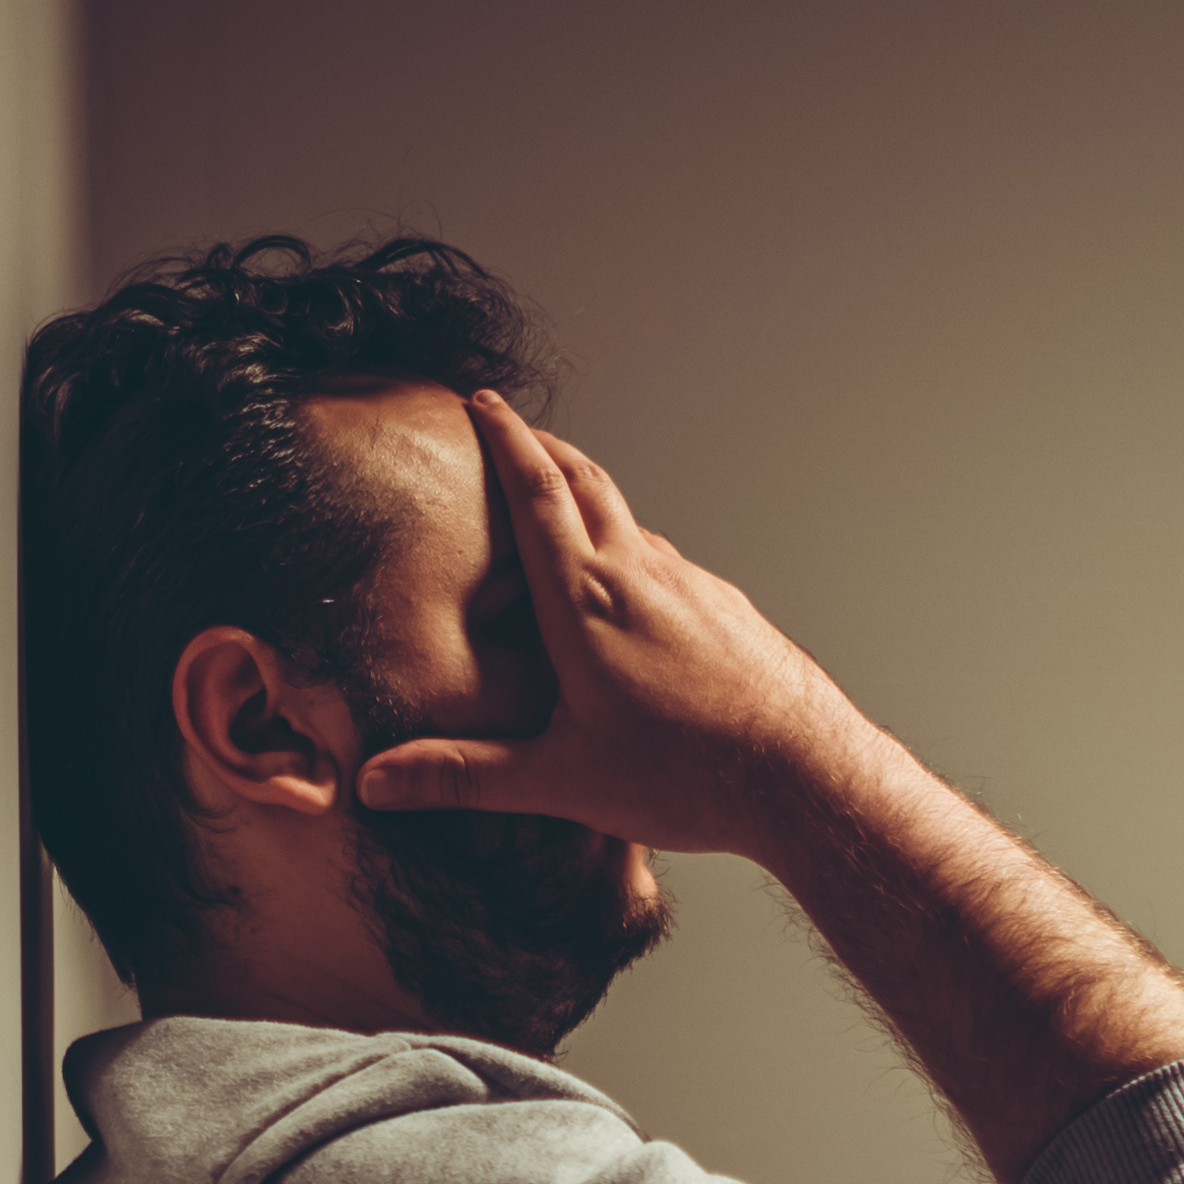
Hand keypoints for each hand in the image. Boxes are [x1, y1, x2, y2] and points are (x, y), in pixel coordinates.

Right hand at [352, 391, 871, 856]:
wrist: (805, 775)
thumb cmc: (689, 776)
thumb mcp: (560, 781)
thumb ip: (463, 776)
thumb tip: (377, 781)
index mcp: (585, 601)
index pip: (535, 492)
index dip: (504, 441)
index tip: (481, 402)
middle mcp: (640, 574)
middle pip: (584, 481)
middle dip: (542, 447)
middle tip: (512, 427)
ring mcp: (691, 585)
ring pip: (629, 520)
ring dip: (588, 498)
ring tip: (558, 508)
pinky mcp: (726, 609)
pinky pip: (666, 563)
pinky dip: (632, 551)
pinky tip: (628, 592)